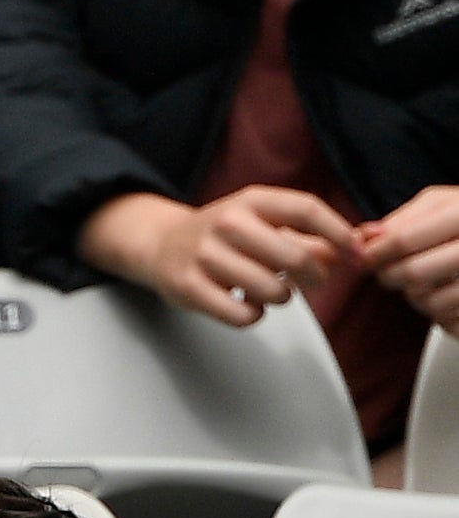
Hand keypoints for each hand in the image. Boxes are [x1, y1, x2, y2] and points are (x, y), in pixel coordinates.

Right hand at [81, 187, 355, 325]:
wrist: (161, 245)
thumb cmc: (225, 236)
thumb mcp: (263, 223)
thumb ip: (308, 236)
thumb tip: (356, 248)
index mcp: (251, 200)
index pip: (307, 210)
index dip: (338, 233)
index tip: (355, 252)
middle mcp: (227, 223)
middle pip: (294, 257)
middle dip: (316, 277)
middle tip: (316, 284)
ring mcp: (205, 256)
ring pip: (270, 290)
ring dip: (283, 298)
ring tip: (274, 293)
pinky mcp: (189, 288)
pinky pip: (241, 315)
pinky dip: (254, 316)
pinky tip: (248, 307)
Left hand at [361, 184, 458, 329]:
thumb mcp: (440, 207)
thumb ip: (401, 220)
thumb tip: (363, 235)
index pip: (403, 240)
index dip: (374, 253)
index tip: (362, 258)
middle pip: (412, 274)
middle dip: (390, 276)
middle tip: (390, 271)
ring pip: (426, 299)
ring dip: (415, 294)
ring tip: (428, 279)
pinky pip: (445, 318)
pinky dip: (437, 310)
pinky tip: (447, 293)